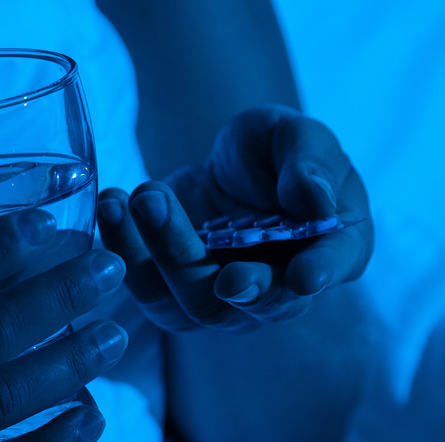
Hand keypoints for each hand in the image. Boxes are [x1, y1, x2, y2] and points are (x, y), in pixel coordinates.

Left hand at [97, 105, 372, 330]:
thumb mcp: (296, 137)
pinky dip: (124, 249)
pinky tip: (112, 205)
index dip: (321, 273)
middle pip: (255, 299)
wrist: (231, 167)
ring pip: (194, 301)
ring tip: (143, 196)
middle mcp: (281, 288)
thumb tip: (314, 201)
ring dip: (163, 252)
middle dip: (221, 269)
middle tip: (181, 219)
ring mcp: (225, 301)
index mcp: (330, 248)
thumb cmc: (278, 154)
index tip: (304, 275)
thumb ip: (310, 164)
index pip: (332, 266)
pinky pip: (147, 288)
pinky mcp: (175, 295)